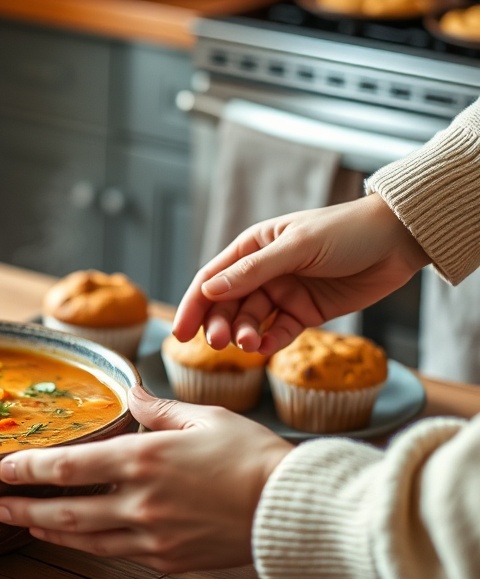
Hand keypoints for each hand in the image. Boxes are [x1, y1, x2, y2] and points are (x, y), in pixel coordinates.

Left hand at [0, 384, 292, 572]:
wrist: (291, 509)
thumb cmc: (251, 455)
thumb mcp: (202, 417)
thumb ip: (157, 409)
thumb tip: (131, 392)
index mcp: (144, 459)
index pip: (71, 467)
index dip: (31, 468)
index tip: (4, 467)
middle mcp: (141, 502)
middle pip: (67, 511)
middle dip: (25, 509)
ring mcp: (154, 536)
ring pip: (87, 538)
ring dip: (50, 532)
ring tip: (25, 525)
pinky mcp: (169, 559)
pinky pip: (118, 552)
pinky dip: (89, 545)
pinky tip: (76, 538)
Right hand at [174, 193, 429, 353]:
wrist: (398, 241)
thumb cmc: (345, 231)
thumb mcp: (297, 247)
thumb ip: (253, 271)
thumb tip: (210, 290)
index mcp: (253, 246)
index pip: (213, 278)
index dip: (194, 304)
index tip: (181, 332)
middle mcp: (263, 271)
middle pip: (228, 304)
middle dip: (219, 324)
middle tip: (217, 344)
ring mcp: (284, 293)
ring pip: (252, 321)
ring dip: (245, 334)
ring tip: (248, 345)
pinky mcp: (306, 313)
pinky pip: (280, 332)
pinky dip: (269, 342)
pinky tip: (264, 348)